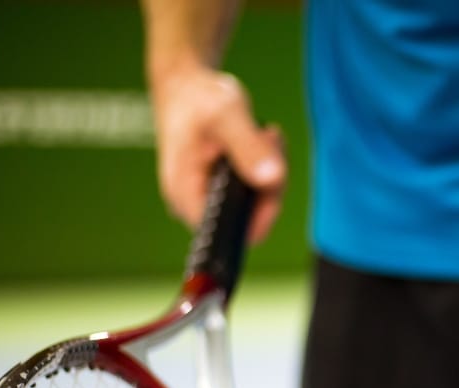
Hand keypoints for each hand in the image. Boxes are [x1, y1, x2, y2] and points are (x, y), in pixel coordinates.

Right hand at [150, 67, 285, 241]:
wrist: (185, 85)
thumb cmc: (197, 96)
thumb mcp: (226, 114)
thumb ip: (248, 147)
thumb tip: (272, 179)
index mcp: (186, 195)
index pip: (234, 232)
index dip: (263, 211)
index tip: (274, 173)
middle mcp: (193, 204)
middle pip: (249, 218)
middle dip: (270, 182)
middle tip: (269, 138)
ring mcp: (207, 197)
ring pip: (255, 203)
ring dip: (270, 170)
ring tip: (264, 134)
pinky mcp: (219, 188)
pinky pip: (252, 190)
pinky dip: (263, 167)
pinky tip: (261, 139)